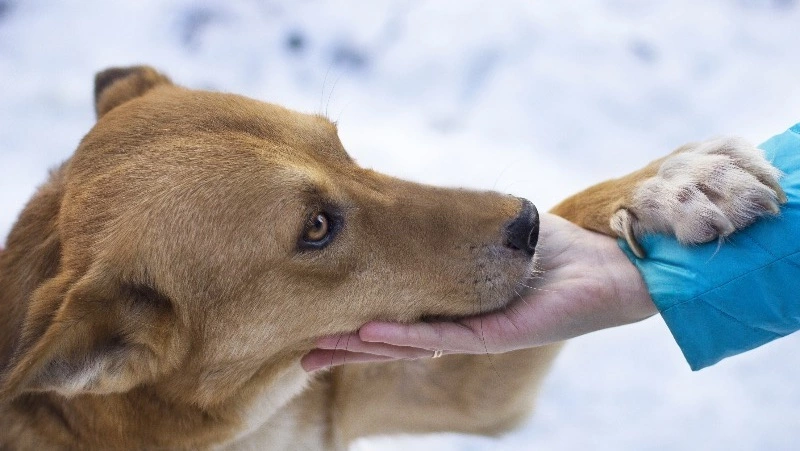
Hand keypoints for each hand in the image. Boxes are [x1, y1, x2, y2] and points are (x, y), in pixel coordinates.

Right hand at [301, 213, 656, 371]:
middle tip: (302, 356)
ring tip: (318, 351)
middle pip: (393, 343)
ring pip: (408, 346)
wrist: (610, 262)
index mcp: (454, 306)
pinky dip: (403, 337)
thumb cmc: (557, 248)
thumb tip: (420, 208)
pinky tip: (367, 334)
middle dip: (347, 350)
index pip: (398, 318)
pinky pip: (443, 336)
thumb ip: (456, 230)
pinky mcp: (497, 336)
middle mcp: (460, 326)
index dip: (359, 324)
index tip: (318, 322)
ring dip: (362, 348)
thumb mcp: (493, 233)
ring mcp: (476, 335)